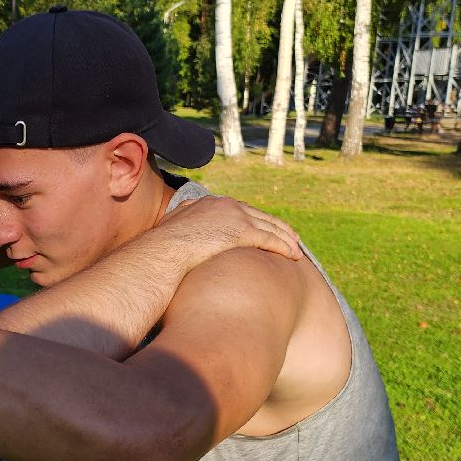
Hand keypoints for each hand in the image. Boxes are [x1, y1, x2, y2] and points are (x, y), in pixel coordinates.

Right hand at [156, 194, 301, 266]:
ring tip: (297, 251)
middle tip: (292, 238)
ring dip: (287, 239)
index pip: (243, 211)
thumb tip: (179, 222)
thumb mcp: (171, 226)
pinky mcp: (242, 231)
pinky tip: (293, 257)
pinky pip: (270, 239)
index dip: (258, 221)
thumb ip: (182, 220)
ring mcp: (236, 216)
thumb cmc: (163, 245)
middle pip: (261, 216)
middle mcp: (228, 205)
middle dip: (279, 227)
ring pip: (270, 227)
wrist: (164, 249)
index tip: (267, 230)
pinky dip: (284, 247)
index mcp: (212, 203)